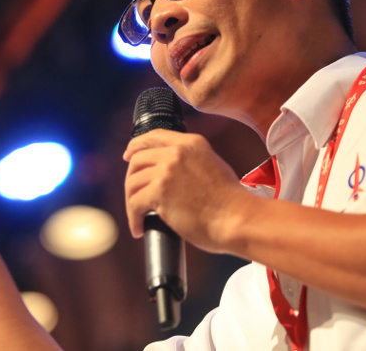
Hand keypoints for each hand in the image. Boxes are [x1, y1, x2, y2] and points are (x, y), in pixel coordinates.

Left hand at [123, 129, 248, 252]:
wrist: (237, 218)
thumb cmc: (230, 202)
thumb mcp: (213, 165)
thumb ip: (192, 161)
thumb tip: (171, 172)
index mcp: (191, 143)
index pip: (154, 136)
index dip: (136, 146)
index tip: (128, 156)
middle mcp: (176, 152)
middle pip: (137, 160)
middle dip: (131, 180)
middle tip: (134, 197)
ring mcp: (167, 170)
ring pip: (132, 183)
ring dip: (131, 202)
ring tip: (138, 217)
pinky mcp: (160, 191)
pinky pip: (134, 204)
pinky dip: (133, 218)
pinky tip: (139, 228)